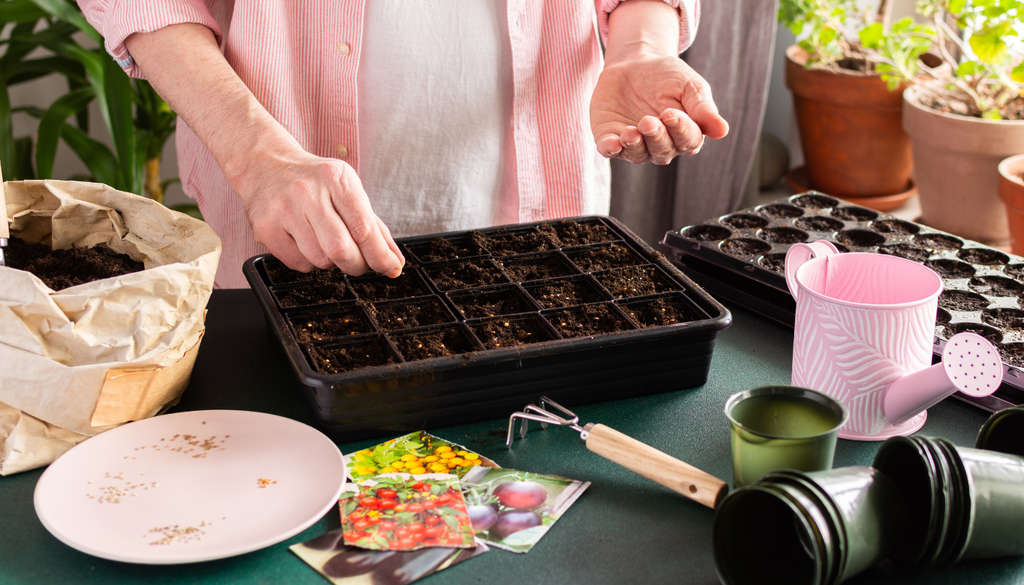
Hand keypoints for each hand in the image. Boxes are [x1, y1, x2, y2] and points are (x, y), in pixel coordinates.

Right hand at [230, 147, 404, 277]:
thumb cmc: (313, 180)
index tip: (391, 267)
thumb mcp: (347, 189)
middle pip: (341, 249)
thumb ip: (373, 226)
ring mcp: (283, 210)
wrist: (265, 165)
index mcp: (336, 178)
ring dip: (331, 261)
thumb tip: (393, 260)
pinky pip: (298, 263)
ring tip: (325, 242)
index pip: (364, 228)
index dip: (380, 255)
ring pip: (320, 260)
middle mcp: (307, 192)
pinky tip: (305, 242)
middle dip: (357, 264)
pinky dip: (309, 262)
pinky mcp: (265, 228)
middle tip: (360, 263)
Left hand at [591, 53, 728, 164]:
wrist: (634, 63)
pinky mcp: (610, 138)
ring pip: (637, 154)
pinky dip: (611, 149)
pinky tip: (612, 144)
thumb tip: (722, 131)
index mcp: (685, 134)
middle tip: (649, 120)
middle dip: (656, 136)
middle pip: (662, 150)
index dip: (680, 130)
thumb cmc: (667, 76)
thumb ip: (703, 108)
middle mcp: (661, 145)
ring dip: (635, 145)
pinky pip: (610, 150)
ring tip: (632, 130)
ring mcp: (635, 145)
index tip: (671, 112)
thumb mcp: (689, 86)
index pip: (687, 140)